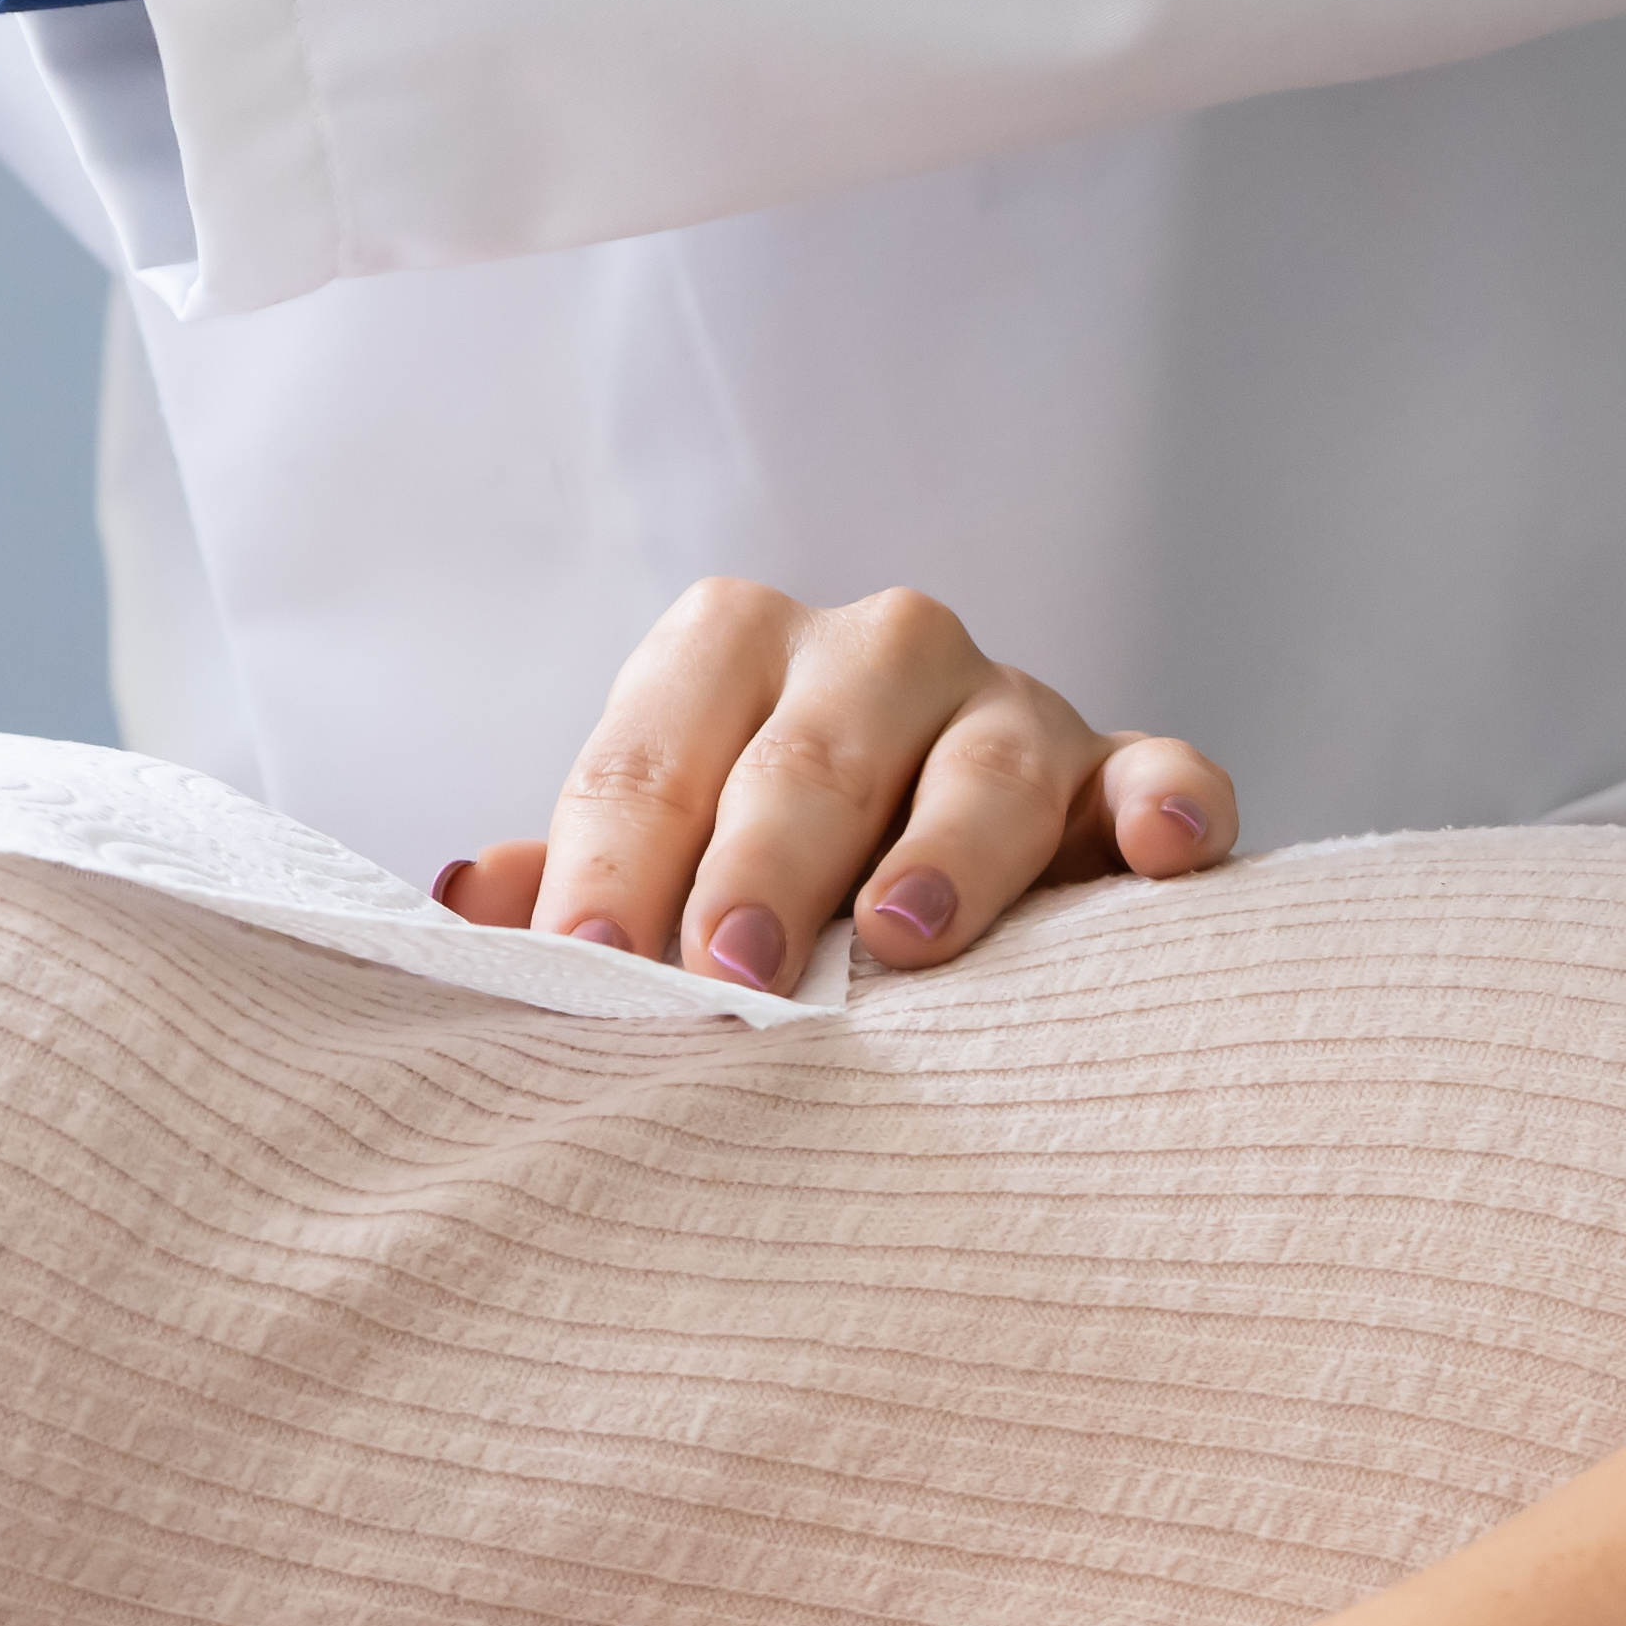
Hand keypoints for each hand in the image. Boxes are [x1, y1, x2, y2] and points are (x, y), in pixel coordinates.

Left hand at [435, 580, 1240, 996]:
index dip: (610, 866)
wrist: (925, 865)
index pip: (651, 758)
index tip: (586, 966)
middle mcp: (872, 652)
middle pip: (809, 755)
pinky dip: (1165, 803)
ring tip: (904, 947)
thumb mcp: (654, 861)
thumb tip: (460, 906)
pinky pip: (1156, 771)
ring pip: (983, 764)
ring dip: (944, 854)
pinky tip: (1160, 853)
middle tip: (728, 974)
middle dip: (763, 865)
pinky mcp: (1118, 772)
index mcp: (726, 654)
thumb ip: (566, 880)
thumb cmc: (752, 869)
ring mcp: (1007, 709)